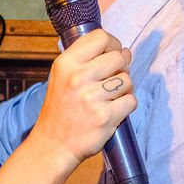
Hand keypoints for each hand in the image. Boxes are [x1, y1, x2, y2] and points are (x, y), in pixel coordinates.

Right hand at [32, 29, 135, 166]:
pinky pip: (131, 101)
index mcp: (66, 64)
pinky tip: (112, 111)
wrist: (53, 145)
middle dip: (121, 69)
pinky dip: (126, 106)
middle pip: (119, 58)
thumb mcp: (64, 77)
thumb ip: (92, 61)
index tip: (113, 55)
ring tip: (109, 99)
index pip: (101, 37)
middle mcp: (77, 77)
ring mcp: (91, 98)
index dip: (113, 45)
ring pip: (127, 80)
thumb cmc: (61, 110)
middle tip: (111, 82)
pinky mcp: (104, 116)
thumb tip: (125, 52)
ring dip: (124, 89)